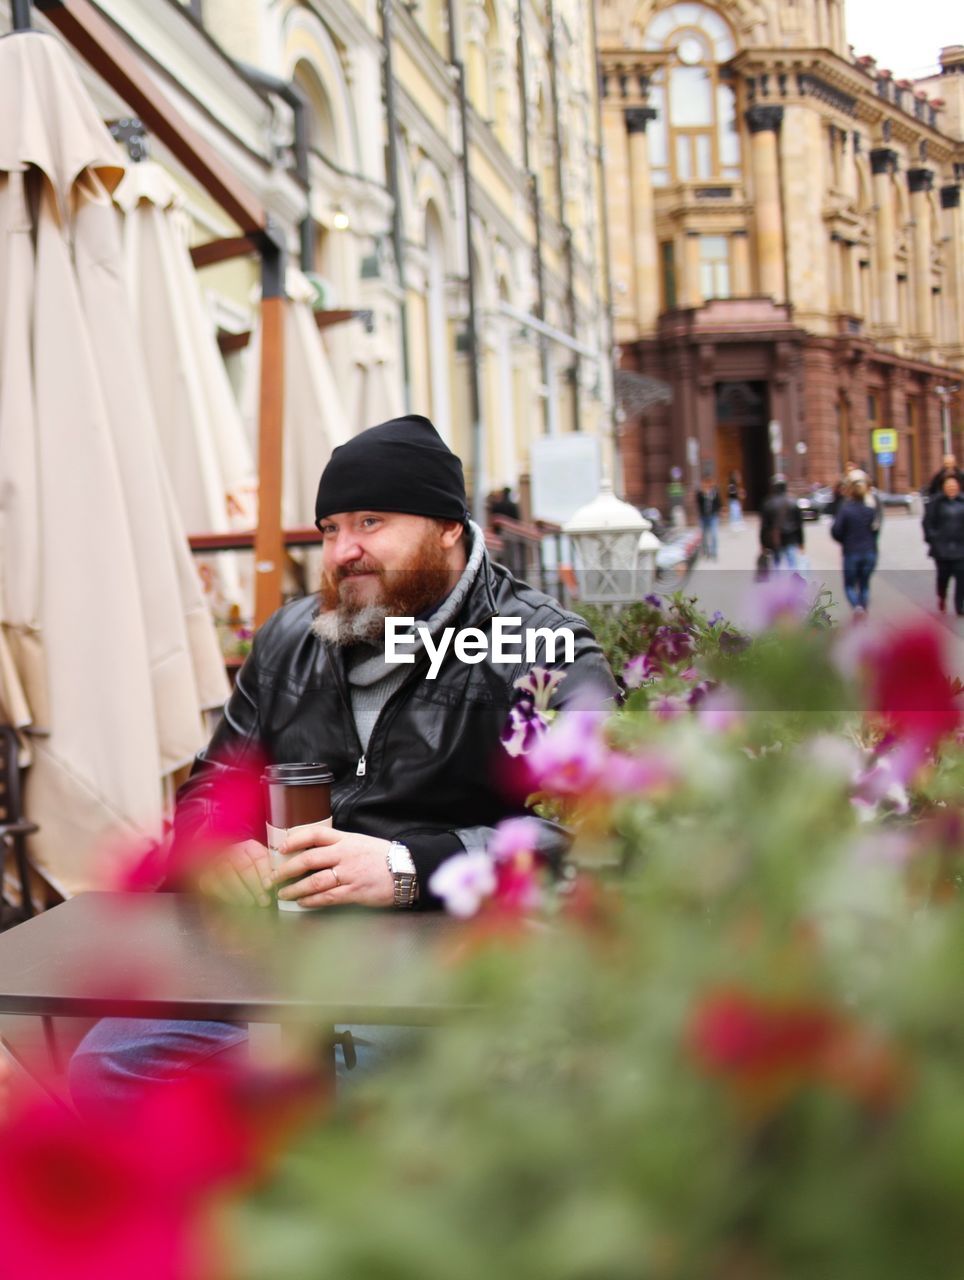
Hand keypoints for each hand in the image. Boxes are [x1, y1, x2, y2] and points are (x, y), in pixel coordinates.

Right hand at [196, 839, 272, 906]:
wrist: (227, 871)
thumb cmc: (252, 872)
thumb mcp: (263, 867)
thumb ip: (272, 871)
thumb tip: (282, 881)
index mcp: (250, 847)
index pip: (259, 857)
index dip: (264, 872)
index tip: (269, 886)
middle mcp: (233, 850)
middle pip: (244, 867)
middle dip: (255, 886)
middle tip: (264, 901)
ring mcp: (218, 861)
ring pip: (229, 875)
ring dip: (241, 891)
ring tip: (251, 903)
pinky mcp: (206, 874)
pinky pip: (215, 884)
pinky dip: (227, 895)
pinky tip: (236, 902)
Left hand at [273, 824, 393, 908]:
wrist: (405, 870)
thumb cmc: (381, 857)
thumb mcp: (359, 842)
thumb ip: (338, 845)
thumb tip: (313, 851)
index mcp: (346, 840)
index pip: (315, 834)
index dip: (295, 839)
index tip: (281, 847)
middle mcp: (345, 855)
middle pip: (308, 859)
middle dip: (286, 870)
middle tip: (271, 878)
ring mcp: (349, 874)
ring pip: (315, 881)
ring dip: (295, 889)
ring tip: (283, 894)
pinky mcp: (354, 892)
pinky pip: (328, 897)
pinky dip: (312, 901)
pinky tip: (302, 903)